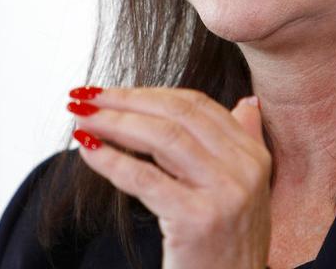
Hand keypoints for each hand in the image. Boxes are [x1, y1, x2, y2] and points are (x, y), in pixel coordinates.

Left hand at [66, 86, 270, 268]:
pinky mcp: (199, 219)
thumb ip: (242, 144)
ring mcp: (225, 193)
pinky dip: (111, 161)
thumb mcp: (245, 191)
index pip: (196, 104)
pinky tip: (88, 151)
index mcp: (253, 155)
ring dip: (113, 123)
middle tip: (86, 97)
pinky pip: (145, 179)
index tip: (111, 90)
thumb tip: (245, 103)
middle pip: (176, 114)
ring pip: (161, 138)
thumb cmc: (226, 245)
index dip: (149, 92)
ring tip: (82, 119)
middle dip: (125, 100)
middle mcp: (244, 169)